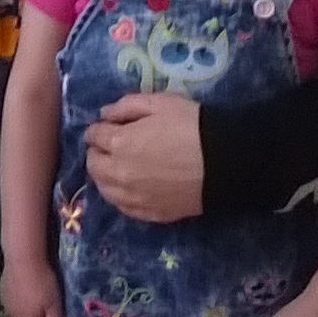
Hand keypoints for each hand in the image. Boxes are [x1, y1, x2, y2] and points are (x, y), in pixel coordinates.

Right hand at [1, 256, 64, 316]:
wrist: (22, 258)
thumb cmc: (42, 282)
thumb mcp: (54, 304)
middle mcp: (14, 316)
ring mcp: (6, 302)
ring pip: (20, 314)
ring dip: (29, 313)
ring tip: (39, 304)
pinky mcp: (3, 289)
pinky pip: (15, 301)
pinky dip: (22, 301)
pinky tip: (28, 291)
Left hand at [84, 93, 202, 222]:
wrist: (224, 164)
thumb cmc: (192, 127)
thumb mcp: (160, 103)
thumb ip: (126, 106)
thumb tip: (104, 114)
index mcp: (119, 143)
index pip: (94, 135)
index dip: (99, 128)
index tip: (106, 126)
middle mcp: (118, 173)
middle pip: (93, 164)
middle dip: (97, 152)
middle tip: (109, 146)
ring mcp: (132, 197)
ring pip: (104, 189)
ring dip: (104, 175)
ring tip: (116, 167)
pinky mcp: (148, 213)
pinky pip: (123, 207)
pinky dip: (120, 196)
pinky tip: (128, 188)